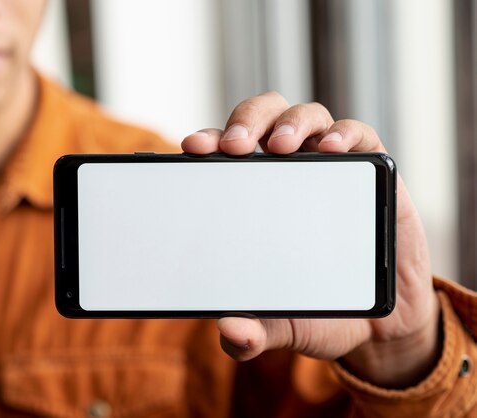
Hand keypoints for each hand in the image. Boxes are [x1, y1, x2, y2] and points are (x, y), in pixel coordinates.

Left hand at [182, 92, 440, 387]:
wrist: (380, 325)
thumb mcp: (280, 326)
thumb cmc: (319, 312)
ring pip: (304, 116)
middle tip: (234, 146)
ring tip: (279, 147)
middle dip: (244, 122)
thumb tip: (230, 334)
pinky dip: (343, 133)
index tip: (192, 148)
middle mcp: (287, 171)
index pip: (223, 154)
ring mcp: (329, 167)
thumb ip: (252, 334)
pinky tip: (331, 149)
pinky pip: (358, 134)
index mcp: (253, 196)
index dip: (207, 142)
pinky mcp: (370, 172)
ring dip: (288, 123)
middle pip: (260, 118)